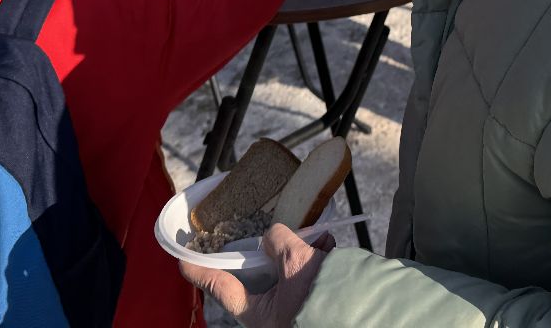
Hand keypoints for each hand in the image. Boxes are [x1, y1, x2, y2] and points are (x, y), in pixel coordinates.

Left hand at [181, 225, 333, 326]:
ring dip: (297, 251)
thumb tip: (273, 237)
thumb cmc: (324, 294)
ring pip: (285, 272)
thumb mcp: (295, 261)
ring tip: (314, 240)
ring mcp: (293, 308)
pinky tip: (326, 245)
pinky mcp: (314, 300)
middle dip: (266, 252)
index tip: (184, 261)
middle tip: (263, 234)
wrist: (366, 312)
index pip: (222, 288)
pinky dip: (315, 256)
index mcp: (259, 316)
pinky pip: (307, 273)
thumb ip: (277, 243)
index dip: (202, 272)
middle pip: (256, 277)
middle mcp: (273, 316)